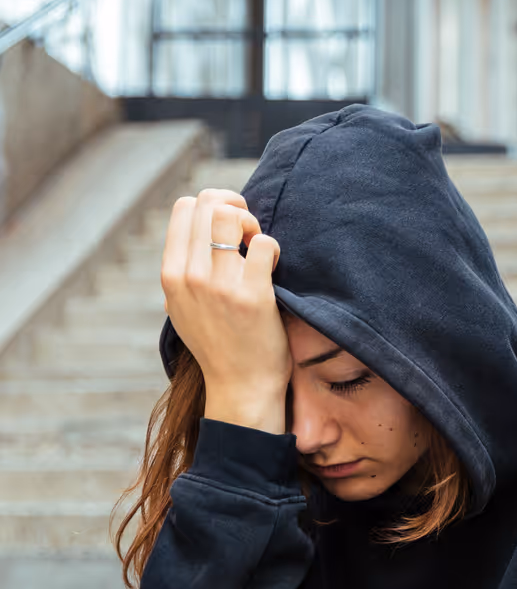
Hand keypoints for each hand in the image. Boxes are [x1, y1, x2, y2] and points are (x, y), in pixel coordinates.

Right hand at [160, 189, 287, 433]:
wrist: (240, 385)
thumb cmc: (219, 342)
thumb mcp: (182, 306)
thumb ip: (184, 269)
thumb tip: (196, 226)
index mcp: (170, 273)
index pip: (184, 207)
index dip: (213, 205)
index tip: (230, 228)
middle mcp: (188, 275)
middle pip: (208, 203)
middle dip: (235, 208)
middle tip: (248, 234)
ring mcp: (218, 284)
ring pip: (231, 216)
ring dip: (252, 223)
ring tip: (258, 247)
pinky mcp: (252, 295)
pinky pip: (264, 243)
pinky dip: (273, 248)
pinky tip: (273, 266)